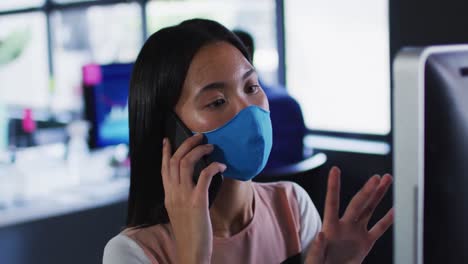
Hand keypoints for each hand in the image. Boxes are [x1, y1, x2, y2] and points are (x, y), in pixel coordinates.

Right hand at [161, 133, 225, 263]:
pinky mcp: (197, 201)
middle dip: (186, 144)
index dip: (166, 152)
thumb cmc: (189, 233)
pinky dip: (213, 166)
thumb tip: (191, 184)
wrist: (190, 252)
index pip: (164, 168)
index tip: (168, 140)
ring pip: (186, 163)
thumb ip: (180, 196)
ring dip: (199, 151)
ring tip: (210, 146)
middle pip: (175, 160)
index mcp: (168, 196)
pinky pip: (204, 176)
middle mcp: (173, 193)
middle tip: (198, 136)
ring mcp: (184, 197)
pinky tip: (221, 165)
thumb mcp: (179, 212)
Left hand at [306, 167, 393, 263]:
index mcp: (330, 227)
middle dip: (367, 190)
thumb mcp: (315, 260)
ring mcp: (355, 232)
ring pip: (369, 210)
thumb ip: (317, 248)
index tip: (335, 169)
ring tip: (387, 179)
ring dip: (378, 195)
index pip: (332, 202)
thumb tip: (321, 234)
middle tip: (377, 177)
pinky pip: (379, 230)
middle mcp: (344, 225)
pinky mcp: (365, 243)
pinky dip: (387, 220)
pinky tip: (395, 209)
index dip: (334, 186)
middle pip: (358, 204)